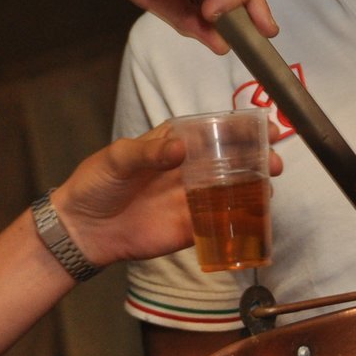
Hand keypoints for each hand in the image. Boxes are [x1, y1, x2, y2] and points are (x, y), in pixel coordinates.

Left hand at [50, 123, 285, 268]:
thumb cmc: (96, 183)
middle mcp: (188, 168)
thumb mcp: (118, 159)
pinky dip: (238, 221)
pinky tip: (254, 218)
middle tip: (274, 161)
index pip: (214, 130)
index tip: (266, 127)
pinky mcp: (189, 228)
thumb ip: (149, 152)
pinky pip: (220, 224)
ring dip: (254, 189)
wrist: (82, 228)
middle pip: (231, 160)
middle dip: (257, 158)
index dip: (242, 128)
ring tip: (268, 188)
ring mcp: (191, 198)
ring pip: (232, 191)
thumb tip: (180, 148)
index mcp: (173, 142)